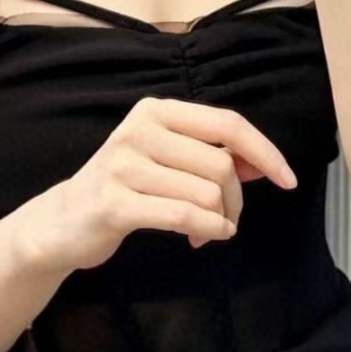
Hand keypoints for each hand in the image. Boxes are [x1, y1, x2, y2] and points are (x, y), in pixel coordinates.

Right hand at [18, 95, 298, 271]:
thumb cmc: (125, 189)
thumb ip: (211, 155)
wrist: (62, 222)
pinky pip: (183, 215)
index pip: (228, 124)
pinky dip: (207, 231)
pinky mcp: (114, 202)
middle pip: (221, 164)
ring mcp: (123, 165)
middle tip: (224, 220)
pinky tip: (204, 239)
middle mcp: (139, 130)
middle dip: (234, 200)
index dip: (265, 152)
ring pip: (206, 193)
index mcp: (156, 111)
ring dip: (218, 221)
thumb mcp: (167, 160)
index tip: (288, 180)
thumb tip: (263, 164)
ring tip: (203, 232)